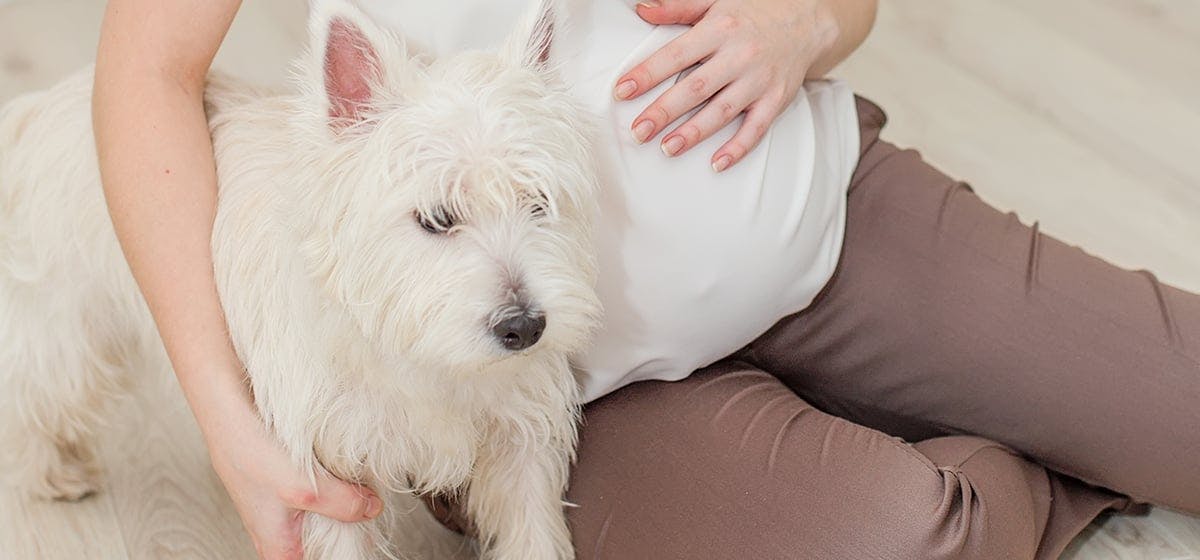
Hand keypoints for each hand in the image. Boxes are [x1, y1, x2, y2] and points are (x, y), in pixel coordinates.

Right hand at [204, 397, 382, 559]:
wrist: (229, 407)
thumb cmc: (248, 452)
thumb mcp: (304, 487)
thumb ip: (343, 504)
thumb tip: (371, 509)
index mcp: (278, 547)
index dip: (341, 554)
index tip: (364, 536)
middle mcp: (279, 530)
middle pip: (325, 541)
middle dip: (349, 527)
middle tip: (369, 508)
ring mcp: (283, 504)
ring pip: (326, 512)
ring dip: (343, 500)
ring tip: (360, 485)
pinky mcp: (289, 479)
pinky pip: (322, 488)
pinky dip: (335, 480)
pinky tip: (345, 467)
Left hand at [614, 0, 839, 171]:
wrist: (808, 18)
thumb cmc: (754, 12)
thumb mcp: (716, 1)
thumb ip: (678, 7)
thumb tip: (642, 8)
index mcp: (719, 29)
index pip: (675, 55)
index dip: (647, 74)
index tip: (622, 91)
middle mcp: (739, 56)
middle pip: (696, 88)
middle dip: (664, 111)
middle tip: (638, 132)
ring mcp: (759, 80)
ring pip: (722, 111)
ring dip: (694, 133)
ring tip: (668, 148)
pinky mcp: (776, 99)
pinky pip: (756, 128)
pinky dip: (737, 148)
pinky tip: (717, 163)